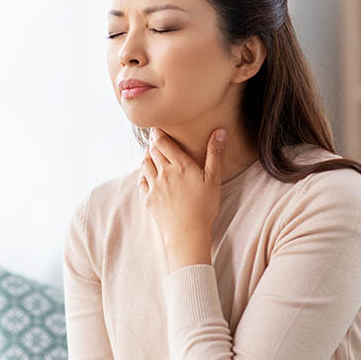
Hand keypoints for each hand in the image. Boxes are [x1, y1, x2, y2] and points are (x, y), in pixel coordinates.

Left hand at [137, 127, 226, 251]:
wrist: (187, 233)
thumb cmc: (204, 207)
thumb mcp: (214, 179)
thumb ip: (215, 154)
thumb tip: (219, 131)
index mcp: (180, 166)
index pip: (163, 143)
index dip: (158, 133)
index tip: (157, 128)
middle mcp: (164, 173)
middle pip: (153, 151)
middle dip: (153, 142)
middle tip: (154, 137)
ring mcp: (154, 186)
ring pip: (144, 164)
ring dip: (146, 156)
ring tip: (150, 153)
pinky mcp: (148, 199)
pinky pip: (141, 181)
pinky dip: (142, 174)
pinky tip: (146, 174)